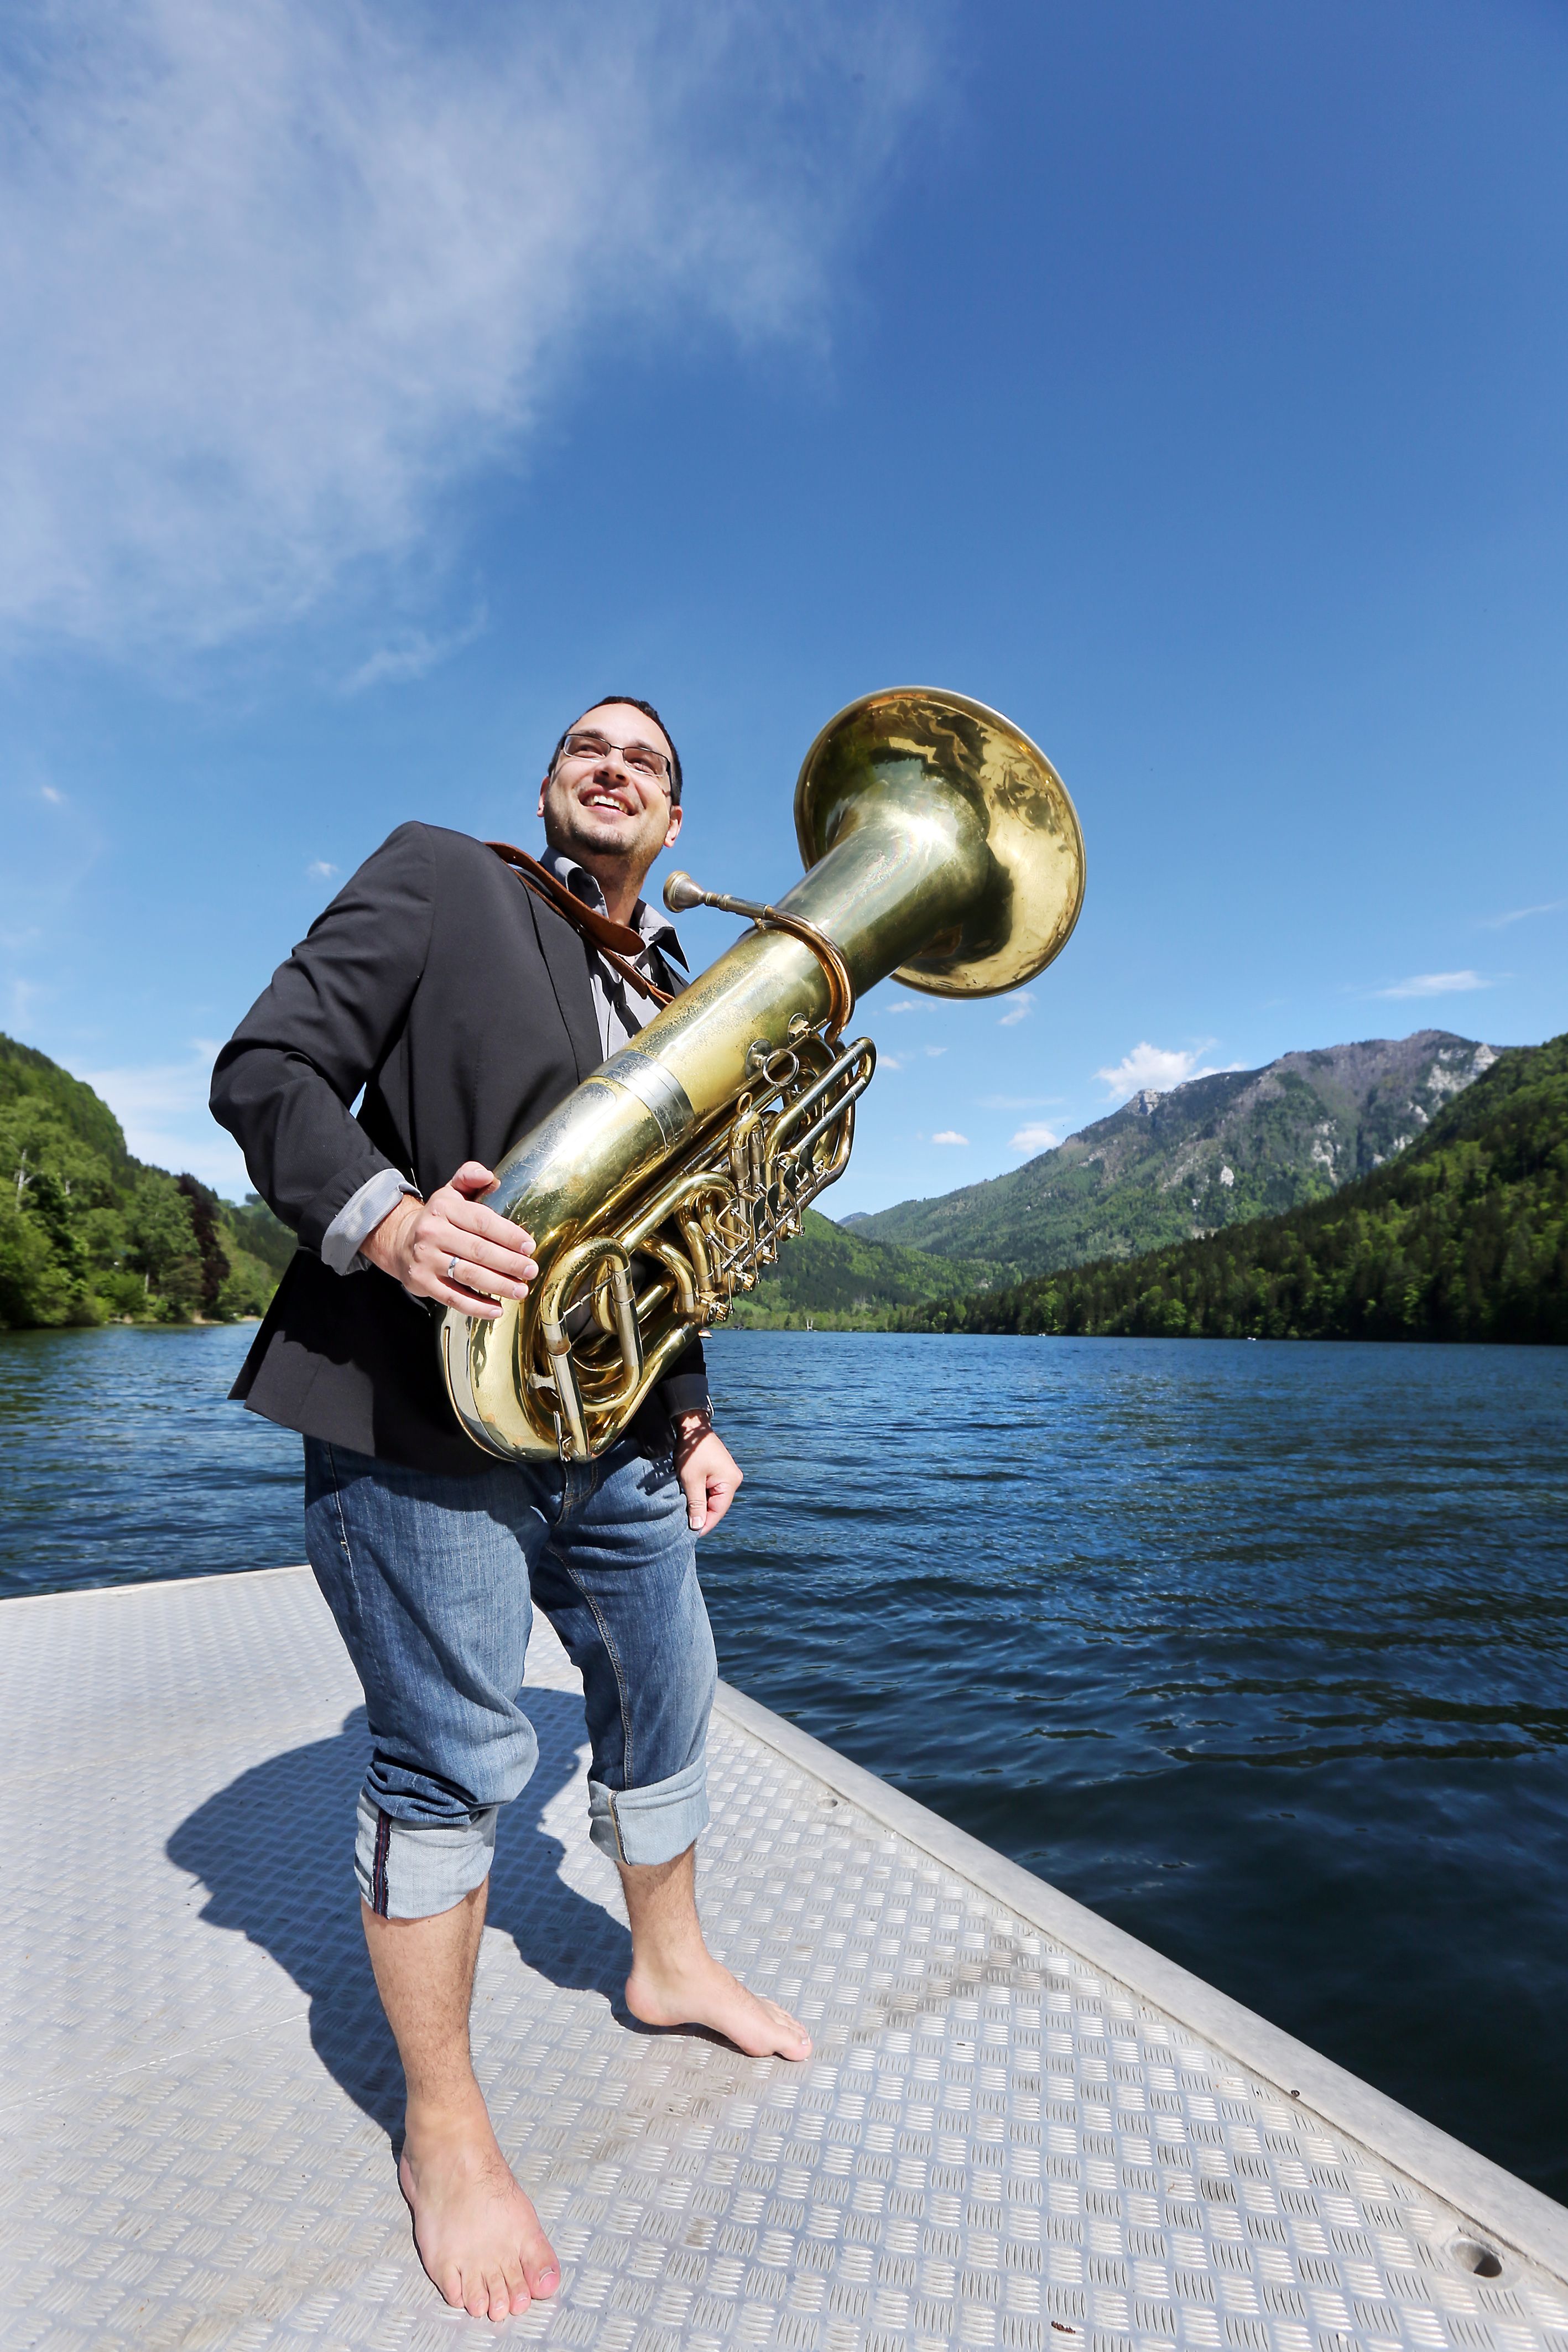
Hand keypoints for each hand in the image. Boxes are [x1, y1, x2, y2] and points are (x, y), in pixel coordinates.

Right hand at [361, 1161, 536, 1319]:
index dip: (508, 1234)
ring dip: (498, 1285)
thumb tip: (488, 1176)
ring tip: (520, 1290)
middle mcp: (432, 1233)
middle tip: (530, 1271)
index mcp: (444, 1208)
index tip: (529, 1246)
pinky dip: (476, 1306)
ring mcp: (426, 1259)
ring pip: (468, 1275)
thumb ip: (469, 1177)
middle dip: (509, 1262)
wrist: (399, 1241)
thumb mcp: (451, 1192)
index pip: (481, 1221)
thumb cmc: (437, 1219)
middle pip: (478, 1250)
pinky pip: (453, 1297)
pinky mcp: (422, 1282)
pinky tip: (495, 1310)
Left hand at [672, 1415, 741, 1535]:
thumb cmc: (692, 1452)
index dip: (704, 1524)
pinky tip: (689, 1499)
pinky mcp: (720, 1472)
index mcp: (730, 1482)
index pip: (718, 1511)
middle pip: (717, 1506)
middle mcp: (733, 1480)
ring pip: (713, 1499)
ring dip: (699, 1505)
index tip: (690, 1535)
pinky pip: (711, 1490)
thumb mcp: (691, 1480)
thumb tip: (697, 1527)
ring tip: (684, 1513)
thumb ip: (696, 1504)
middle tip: (684, 1526)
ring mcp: (727, 1476)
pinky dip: (700, 1496)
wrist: (692, 1428)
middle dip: (701, 1515)